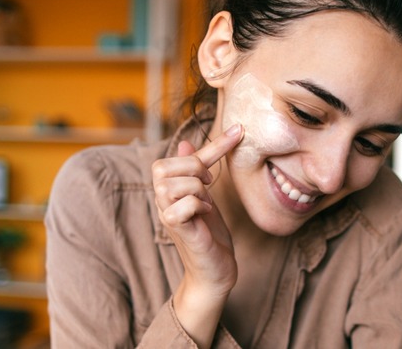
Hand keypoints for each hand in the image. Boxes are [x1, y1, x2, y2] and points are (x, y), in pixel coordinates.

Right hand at [151, 124, 242, 345]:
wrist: (214, 270)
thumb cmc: (210, 233)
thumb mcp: (205, 195)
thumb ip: (196, 169)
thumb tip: (184, 142)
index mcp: (168, 188)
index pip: (181, 156)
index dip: (214, 144)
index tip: (240, 130)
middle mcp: (161, 199)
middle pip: (165, 166)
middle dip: (195, 170)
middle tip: (209, 185)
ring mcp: (166, 214)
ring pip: (177, 183)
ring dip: (199, 190)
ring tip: (206, 204)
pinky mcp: (175, 229)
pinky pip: (183, 204)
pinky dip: (199, 206)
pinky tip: (205, 215)